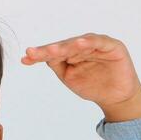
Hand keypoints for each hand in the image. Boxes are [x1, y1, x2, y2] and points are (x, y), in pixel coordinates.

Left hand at [21, 33, 140, 113]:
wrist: (115, 98)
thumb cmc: (93, 85)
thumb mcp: (69, 76)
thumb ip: (57, 65)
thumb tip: (37, 56)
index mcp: (71, 52)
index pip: (53, 52)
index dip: (39, 54)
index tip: (25, 59)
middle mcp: (83, 45)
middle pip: (63, 46)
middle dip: (48, 50)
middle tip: (33, 53)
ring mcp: (97, 44)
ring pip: (79, 43)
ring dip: (66, 46)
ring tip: (52, 50)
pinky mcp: (112, 46)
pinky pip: (99, 42)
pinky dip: (89, 42)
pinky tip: (79, 44)